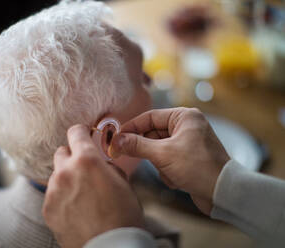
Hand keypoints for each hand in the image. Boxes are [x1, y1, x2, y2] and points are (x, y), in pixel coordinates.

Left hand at [42, 125, 144, 247]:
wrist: (111, 247)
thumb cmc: (123, 216)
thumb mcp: (124, 183)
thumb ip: (108, 166)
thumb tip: (101, 163)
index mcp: (87, 161)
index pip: (75, 132)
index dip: (80, 132)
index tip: (82, 134)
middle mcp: (66, 172)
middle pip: (61, 152)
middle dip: (72, 157)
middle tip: (84, 168)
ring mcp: (54, 191)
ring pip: (57, 174)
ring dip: (67, 178)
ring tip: (81, 194)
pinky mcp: (47, 208)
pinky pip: (52, 194)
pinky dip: (62, 196)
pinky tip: (75, 208)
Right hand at [111, 108, 229, 214]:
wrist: (223, 192)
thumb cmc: (198, 167)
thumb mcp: (163, 154)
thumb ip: (136, 145)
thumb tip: (115, 141)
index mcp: (184, 117)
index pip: (149, 117)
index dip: (130, 128)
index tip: (115, 138)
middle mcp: (186, 126)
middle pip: (152, 134)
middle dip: (147, 150)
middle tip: (126, 155)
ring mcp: (187, 142)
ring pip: (157, 149)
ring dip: (159, 164)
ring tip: (171, 172)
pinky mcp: (188, 158)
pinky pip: (166, 160)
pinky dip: (167, 170)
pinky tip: (177, 178)